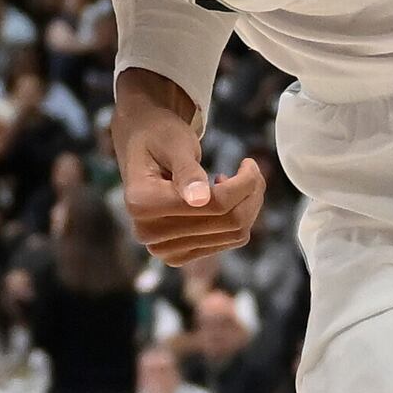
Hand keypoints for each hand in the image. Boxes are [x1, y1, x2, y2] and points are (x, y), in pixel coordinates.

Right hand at [117, 92, 263, 263]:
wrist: (143, 147)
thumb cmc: (159, 137)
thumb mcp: (174, 144)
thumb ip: (187, 171)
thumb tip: (199, 199)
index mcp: (142, 204)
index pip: (213, 204)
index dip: (243, 183)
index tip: (249, 162)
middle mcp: (149, 233)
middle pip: (227, 222)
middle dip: (250, 193)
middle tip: (250, 169)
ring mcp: (164, 249)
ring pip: (233, 234)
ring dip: (248, 205)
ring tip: (241, 180)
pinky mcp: (180, 255)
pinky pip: (227, 241)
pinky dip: (239, 218)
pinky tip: (225, 197)